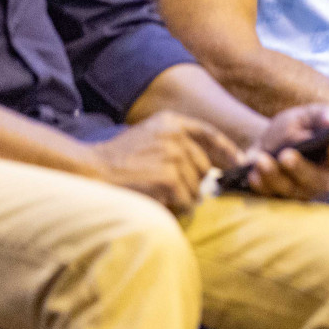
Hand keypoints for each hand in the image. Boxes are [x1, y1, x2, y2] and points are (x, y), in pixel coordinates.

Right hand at [89, 110, 240, 213]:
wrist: (91, 172)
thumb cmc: (119, 159)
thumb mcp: (150, 136)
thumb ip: (179, 142)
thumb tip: (213, 164)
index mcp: (172, 122)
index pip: (209, 134)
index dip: (226, 150)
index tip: (237, 162)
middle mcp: (177, 136)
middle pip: (204, 166)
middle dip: (195, 182)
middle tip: (174, 189)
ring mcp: (174, 157)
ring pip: (197, 186)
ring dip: (184, 196)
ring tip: (159, 193)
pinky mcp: (169, 179)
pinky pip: (187, 201)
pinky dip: (177, 207)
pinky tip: (159, 201)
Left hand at [233, 104, 328, 200]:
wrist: (272, 139)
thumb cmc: (298, 126)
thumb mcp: (308, 115)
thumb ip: (322, 115)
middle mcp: (320, 181)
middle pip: (314, 181)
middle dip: (299, 169)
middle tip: (286, 155)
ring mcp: (298, 191)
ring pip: (289, 190)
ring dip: (274, 176)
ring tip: (261, 160)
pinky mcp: (277, 195)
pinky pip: (268, 195)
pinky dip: (259, 185)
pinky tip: (252, 173)